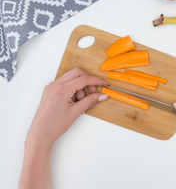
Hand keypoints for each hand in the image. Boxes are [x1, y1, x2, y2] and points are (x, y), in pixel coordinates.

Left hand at [19, 68, 108, 188]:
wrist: (40, 133)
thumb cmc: (54, 125)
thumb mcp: (76, 112)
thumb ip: (90, 101)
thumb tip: (101, 95)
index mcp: (62, 89)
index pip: (84, 79)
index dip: (97, 81)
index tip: (104, 84)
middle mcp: (55, 85)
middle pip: (77, 73)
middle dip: (88, 81)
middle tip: (93, 92)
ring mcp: (51, 87)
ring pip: (71, 77)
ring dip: (80, 86)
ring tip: (80, 102)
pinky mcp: (50, 90)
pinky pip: (65, 83)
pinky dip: (73, 88)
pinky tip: (74, 100)